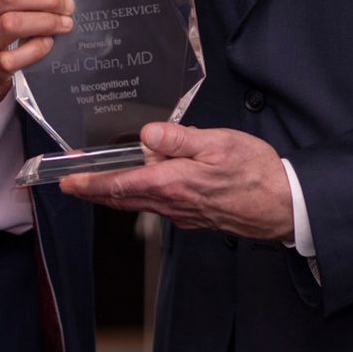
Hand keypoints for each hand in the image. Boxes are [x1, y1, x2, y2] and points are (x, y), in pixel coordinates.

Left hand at [60, 123, 293, 242]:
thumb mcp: (218, 143)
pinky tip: (142, 186)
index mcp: (174, 184)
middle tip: (70, 184)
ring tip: (98, 183)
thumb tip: (147, 135)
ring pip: (139, 203)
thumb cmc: (255, 172)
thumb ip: (179, 139)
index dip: (91, 183)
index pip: (121, 185)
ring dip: (115, 194)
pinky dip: (140, 196)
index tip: (68, 181)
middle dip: (94, 191)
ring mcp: (183, 213)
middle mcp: (173, 204)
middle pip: (123, 198)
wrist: (284, 205)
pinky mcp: (194, 216)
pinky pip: (158, 206)